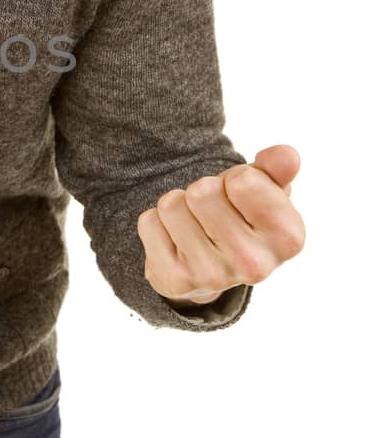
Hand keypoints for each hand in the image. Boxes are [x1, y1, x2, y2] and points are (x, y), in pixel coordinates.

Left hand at [136, 143, 304, 305]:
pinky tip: (176, 240)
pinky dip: (157, 223)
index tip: (239, 196)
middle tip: (213, 211)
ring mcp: (214, 278)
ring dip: (178, 205)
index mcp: (288, 238)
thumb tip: (288, 156)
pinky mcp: (175, 281)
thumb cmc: (241, 213)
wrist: (209, 260)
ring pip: (172, 205)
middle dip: (204, 189)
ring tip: (195, 224)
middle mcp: (256, 265)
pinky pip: (149, 223)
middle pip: (203, 191)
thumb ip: (277, 168)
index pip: (244, 181)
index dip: (236, 177)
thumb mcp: (265, 188)